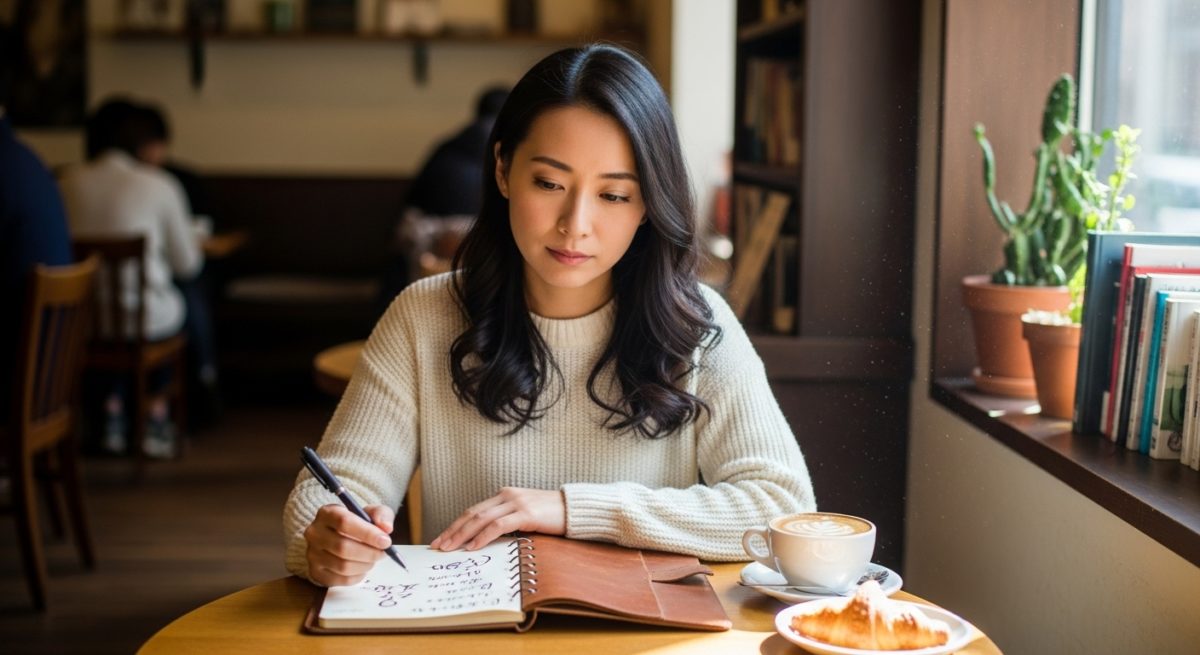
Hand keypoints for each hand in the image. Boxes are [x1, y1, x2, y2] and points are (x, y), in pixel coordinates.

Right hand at [304, 504, 395, 586]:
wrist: (339, 537)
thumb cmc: (357, 524)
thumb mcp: (371, 512)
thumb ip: (381, 515)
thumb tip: (386, 528)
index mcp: (327, 513)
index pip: (345, 522)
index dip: (367, 533)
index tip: (386, 541)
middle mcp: (315, 533)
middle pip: (343, 547)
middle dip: (369, 552)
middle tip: (383, 553)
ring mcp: (312, 554)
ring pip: (343, 566)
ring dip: (365, 565)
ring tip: (373, 559)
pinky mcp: (316, 572)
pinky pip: (341, 580)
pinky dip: (358, 576)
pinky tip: (363, 567)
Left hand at [430, 487, 564, 551]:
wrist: (576, 509)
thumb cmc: (552, 516)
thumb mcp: (526, 517)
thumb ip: (507, 523)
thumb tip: (485, 541)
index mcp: (505, 495)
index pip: (473, 511)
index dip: (455, 525)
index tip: (442, 539)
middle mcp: (507, 495)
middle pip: (472, 514)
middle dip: (453, 531)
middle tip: (438, 546)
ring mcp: (516, 503)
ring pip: (481, 519)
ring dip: (462, 535)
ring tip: (450, 548)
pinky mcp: (526, 513)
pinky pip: (498, 525)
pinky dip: (483, 536)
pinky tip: (473, 547)